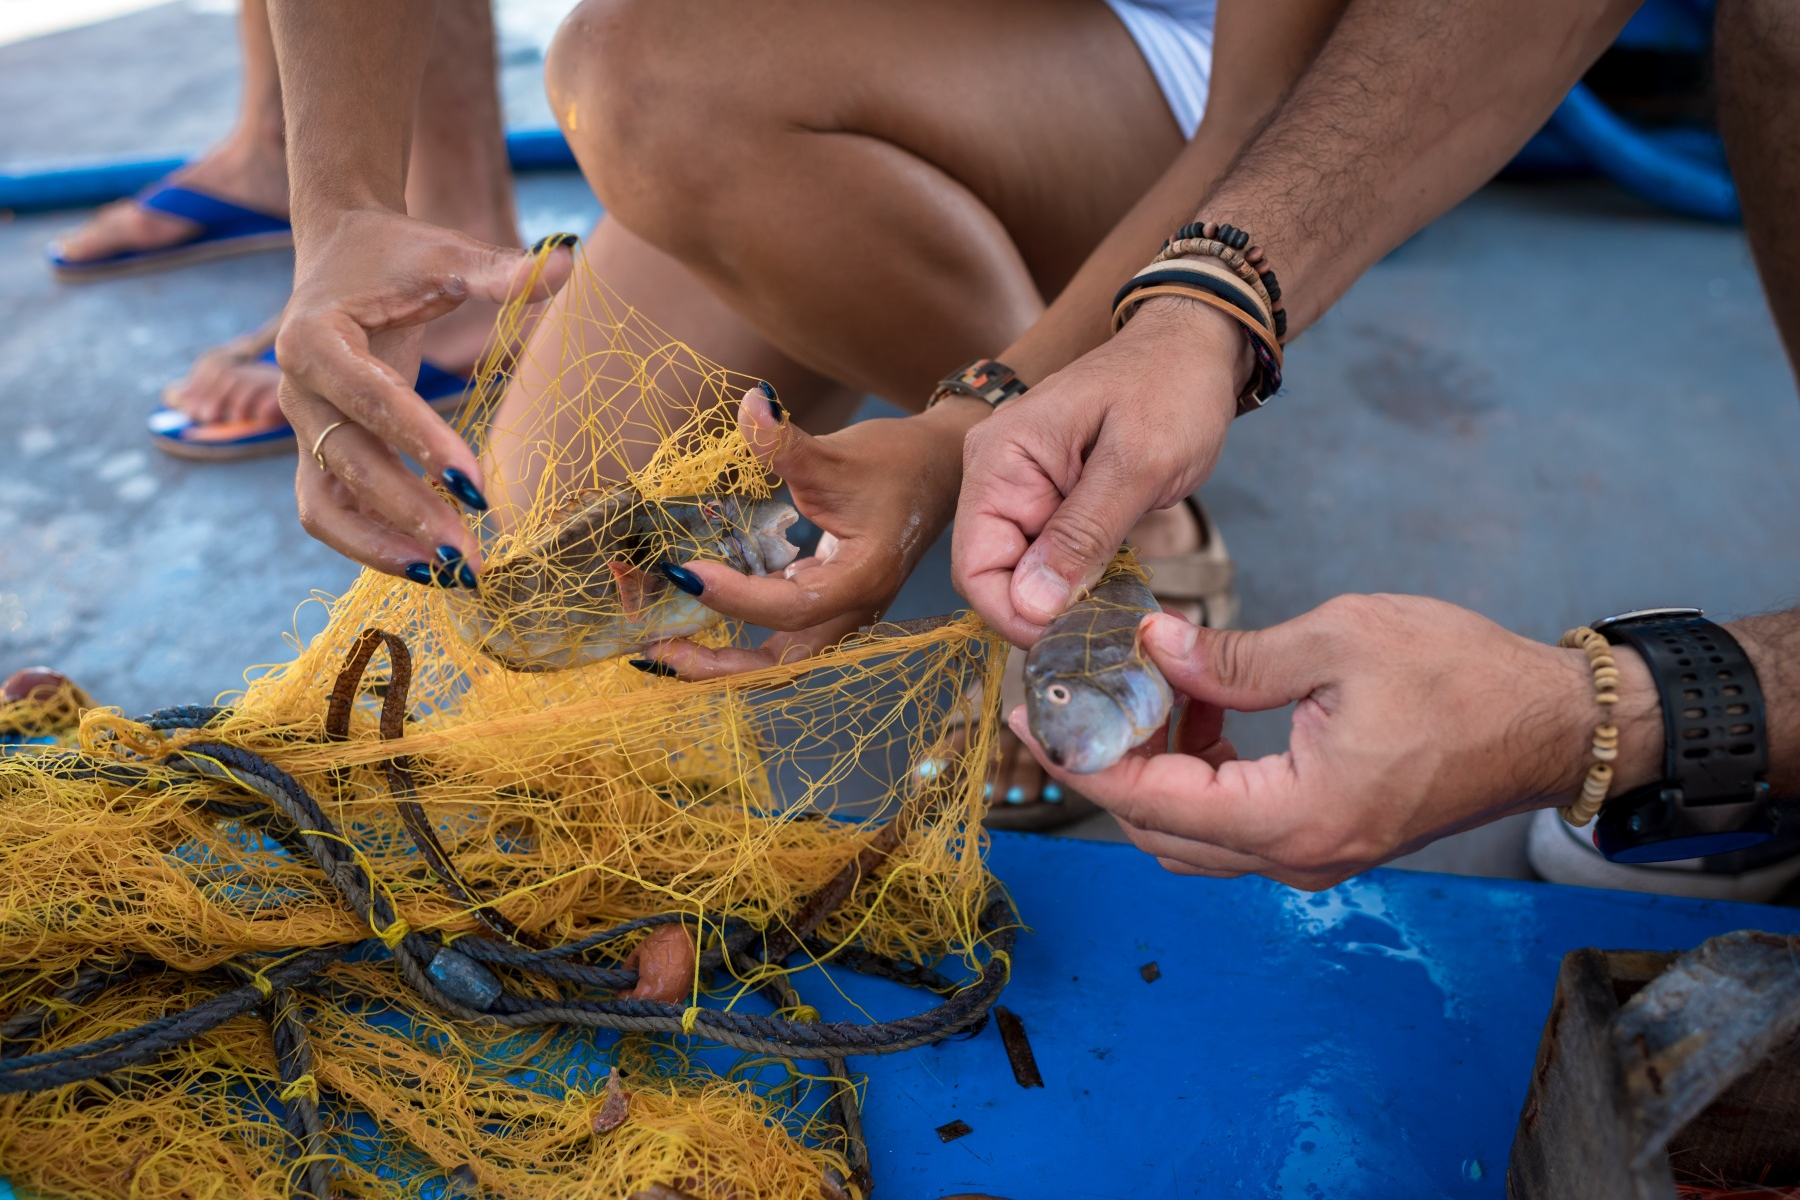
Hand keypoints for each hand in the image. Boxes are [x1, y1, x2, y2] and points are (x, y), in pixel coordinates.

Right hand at [277, 207, 573, 578]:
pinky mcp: (316, 451)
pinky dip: (374, 543)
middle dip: (409, 513)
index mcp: (315, 337)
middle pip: (349, 464)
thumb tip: (569, 261)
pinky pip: (333, 511)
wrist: (338, 250)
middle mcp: (297, 389)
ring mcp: (301, 427)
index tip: (475, 485)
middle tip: (469, 553)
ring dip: (383, 548)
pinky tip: (431, 566)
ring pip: (327, 506)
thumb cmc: (394, 253)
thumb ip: (499, 270)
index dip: (421, 444)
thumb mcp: (443, 253)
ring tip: (450, 576)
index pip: (371, 400)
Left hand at [644, 389, 983, 677]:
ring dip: (722, 657)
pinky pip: (780, 634)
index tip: (685, 572)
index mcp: (863, 577)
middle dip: (719, 665)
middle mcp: (854, 608)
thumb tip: (751, 403)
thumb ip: (787, 441)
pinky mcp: (829, 603)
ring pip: (780, 657)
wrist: (939, 471)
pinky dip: (736, 631)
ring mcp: (843, 612)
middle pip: (784, 663)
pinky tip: (698, 612)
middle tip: (657, 649)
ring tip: (664, 644)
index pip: (791, 605)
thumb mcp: (839, 451)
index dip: (735, 596)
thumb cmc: (897, 462)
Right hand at [953, 298, 1248, 646]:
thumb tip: (1030, 603)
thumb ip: (1083, 534)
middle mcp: (998, 475)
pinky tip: (1120, 598)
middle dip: (1044, 614)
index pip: (975, 565)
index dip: (1013, 615)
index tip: (1070, 640)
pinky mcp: (1054, 501)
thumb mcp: (1139, 463)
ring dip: (1068, 604)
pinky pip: (1054, 560)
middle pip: (997, 576)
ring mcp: (1024, 489)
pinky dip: (1084, 585)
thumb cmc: (1172, 386)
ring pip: (1028, 576)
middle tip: (1108, 636)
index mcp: (1001, 458)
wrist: (1198, 343)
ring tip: (1121, 620)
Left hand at [1008, 594, 1665, 889]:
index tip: (1034, 719)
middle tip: (1067, 702)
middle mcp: (1297, 856)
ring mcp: (1312, 855)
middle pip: (1157, 829)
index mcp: (1296, 816)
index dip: (1082, 760)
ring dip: (1149, 770)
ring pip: (1189, 833)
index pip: (1151, 801)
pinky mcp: (1323, 837)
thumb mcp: (1336, 642)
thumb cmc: (1462, 677)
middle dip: (1102, 766)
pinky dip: (1195, 775)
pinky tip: (1196, 708)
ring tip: (1139, 692)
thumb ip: (1230, 656)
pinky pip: (1230, 823)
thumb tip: (1150, 647)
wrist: (1550, 723)